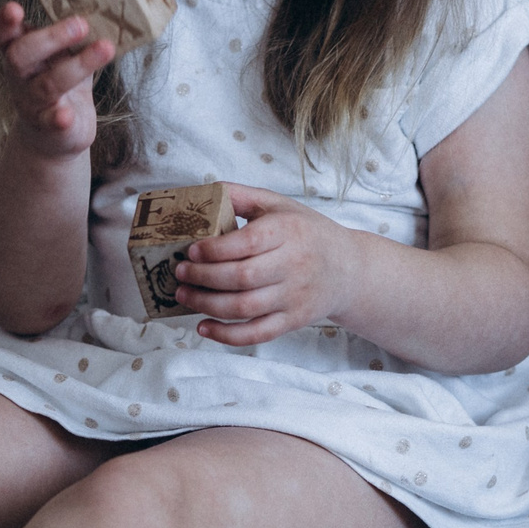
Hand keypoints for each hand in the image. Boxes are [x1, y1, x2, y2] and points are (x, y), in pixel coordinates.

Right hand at [0, 2, 113, 159]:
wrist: (56, 134)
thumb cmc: (60, 83)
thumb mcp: (61, 55)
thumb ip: (70, 35)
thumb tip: (102, 6)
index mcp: (20, 54)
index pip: (2, 36)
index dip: (4, 23)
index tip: (14, 8)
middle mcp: (20, 77)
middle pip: (20, 55)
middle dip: (50, 38)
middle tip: (82, 24)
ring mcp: (32, 103)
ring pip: (46, 84)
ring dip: (77, 65)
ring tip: (105, 49)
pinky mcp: (48, 126)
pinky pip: (50, 122)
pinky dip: (58, 118)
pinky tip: (67, 115)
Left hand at [170, 184, 358, 345]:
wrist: (349, 269)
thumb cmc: (307, 233)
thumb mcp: (279, 205)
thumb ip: (242, 196)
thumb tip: (202, 192)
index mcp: (289, 232)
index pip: (247, 243)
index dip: (214, 250)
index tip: (190, 250)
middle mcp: (294, 265)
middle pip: (241, 278)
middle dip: (202, 277)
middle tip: (179, 274)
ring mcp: (294, 296)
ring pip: (244, 307)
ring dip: (207, 304)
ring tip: (184, 295)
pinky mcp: (293, 320)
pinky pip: (257, 333)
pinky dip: (226, 336)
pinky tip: (203, 327)